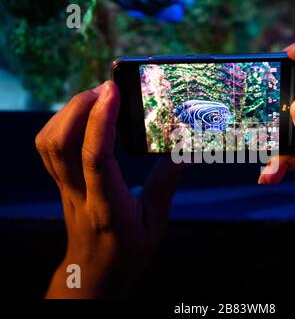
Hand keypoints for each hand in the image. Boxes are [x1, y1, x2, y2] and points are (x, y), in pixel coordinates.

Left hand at [36, 81, 182, 297]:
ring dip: (67, 112)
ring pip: (48, 143)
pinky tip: (83, 116)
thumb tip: (183, 151)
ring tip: (96, 98)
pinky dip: (60, 123)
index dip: (100, 122)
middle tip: (107, 89)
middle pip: (60, 144)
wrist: (95, 270)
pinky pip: (47, 148)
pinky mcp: (60, 182)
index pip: (95, 159)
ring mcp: (64, 187)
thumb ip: (166, 184)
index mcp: (107, 206)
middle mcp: (79, 193)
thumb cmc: (129, 249)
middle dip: (79, 107)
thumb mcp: (156, 222)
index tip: (112, 92)